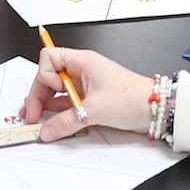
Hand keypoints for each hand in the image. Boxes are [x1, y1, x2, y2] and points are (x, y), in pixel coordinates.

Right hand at [19, 47, 151, 139]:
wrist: (156, 110)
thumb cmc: (134, 98)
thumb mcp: (96, 110)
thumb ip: (67, 122)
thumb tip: (46, 130)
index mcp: (83, 62)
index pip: (49, 59)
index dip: (45, 76)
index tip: (53, 92)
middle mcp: (82, 71)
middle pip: (48, 78)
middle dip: (38, 96)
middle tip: (33, 115)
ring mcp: (85, 87)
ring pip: (56, 93)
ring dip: (46, 107)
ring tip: (39, 122)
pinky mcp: (90, 101)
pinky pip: (67, 105)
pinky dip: (58, 114)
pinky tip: (54, 125)